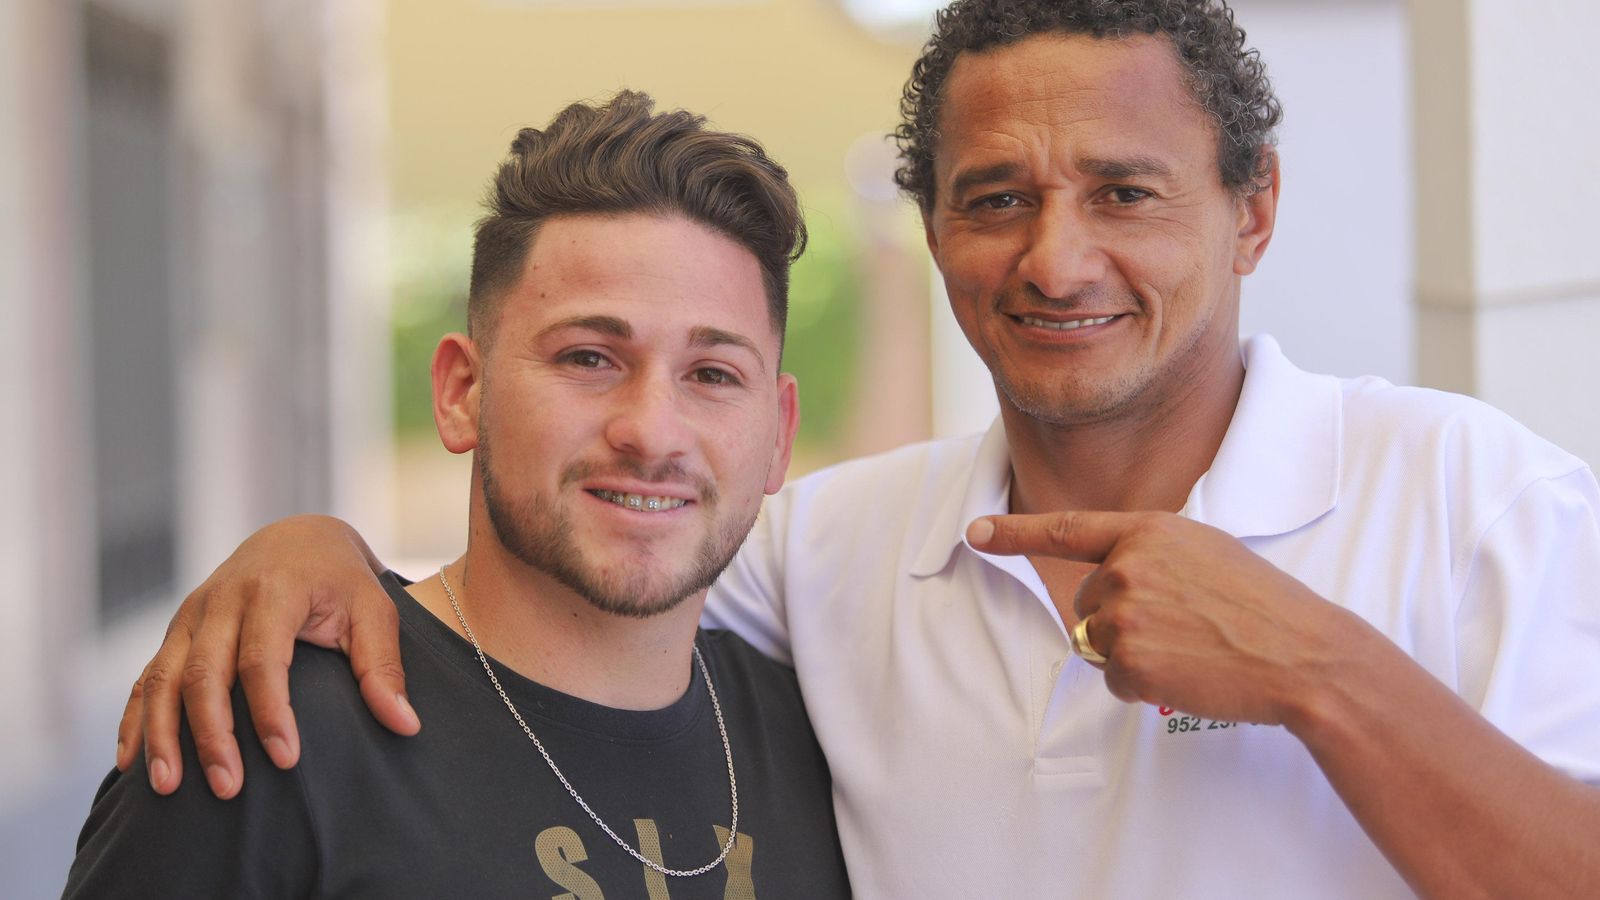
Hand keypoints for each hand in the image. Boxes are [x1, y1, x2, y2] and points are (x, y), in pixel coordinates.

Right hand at [116, 515, 418, 798]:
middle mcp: (223, 600)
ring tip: (166, 787)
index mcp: (274, 590)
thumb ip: (383, 667)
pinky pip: (145, 676)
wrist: (299, 536)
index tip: (287, 759)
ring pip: (163, 677)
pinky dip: (135, 719)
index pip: (263, 658)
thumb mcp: (374, 610)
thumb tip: (406, 726)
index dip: (270, 711)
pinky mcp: (177, 630)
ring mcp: (192, 614)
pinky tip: (131, 763)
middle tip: (228, 788)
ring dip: (162, 734)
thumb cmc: (342, 580)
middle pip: (205, 673)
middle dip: (212, 735)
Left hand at [967, 511, 1381, 729]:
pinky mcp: (1130, 661)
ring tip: (1192, 649)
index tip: (975, 532)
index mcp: (1148, 531)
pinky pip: (1116, 681)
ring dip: (1135, 655)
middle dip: (1119, 620)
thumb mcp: (1205, 553)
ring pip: (1100, 644)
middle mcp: (1127, 567)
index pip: (1067, 530)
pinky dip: (1145, 686)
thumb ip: (1150, 556)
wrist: (1302, 654)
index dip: (1014, 532)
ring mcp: (1125, 614)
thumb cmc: (1261, 606)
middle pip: (1086, 602)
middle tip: (1183, 628)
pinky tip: (1188, 674)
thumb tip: (1109, 586)